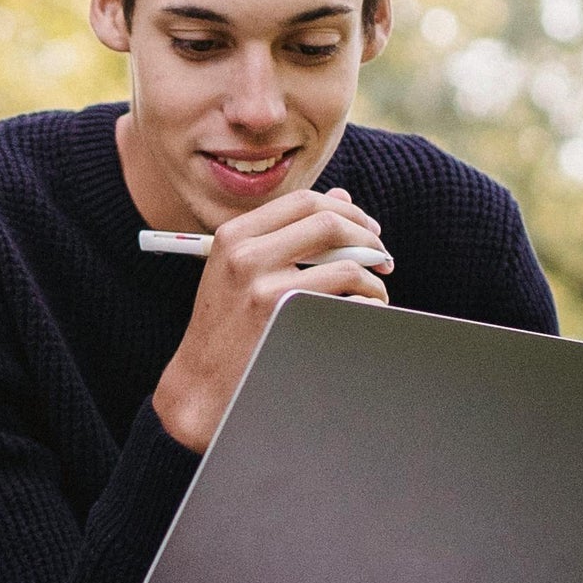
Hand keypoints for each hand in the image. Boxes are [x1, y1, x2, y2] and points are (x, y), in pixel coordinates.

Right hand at [150, 188, 392, 449]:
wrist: (200, 385)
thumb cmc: (225, 326)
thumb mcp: (239, 270)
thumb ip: (285, 232)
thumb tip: (342, 198)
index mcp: (234, 236)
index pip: (304, 201)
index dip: (345, 210)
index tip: (365, 228)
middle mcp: (247, 255)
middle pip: (329, 222)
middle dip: (367, 237)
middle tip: (381, 257)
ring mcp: (266, 288)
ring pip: (347, 264)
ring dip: (372, 278)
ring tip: (374, 293)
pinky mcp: (286, 319)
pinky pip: (350, 301)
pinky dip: (367, 305)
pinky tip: (363, 314)